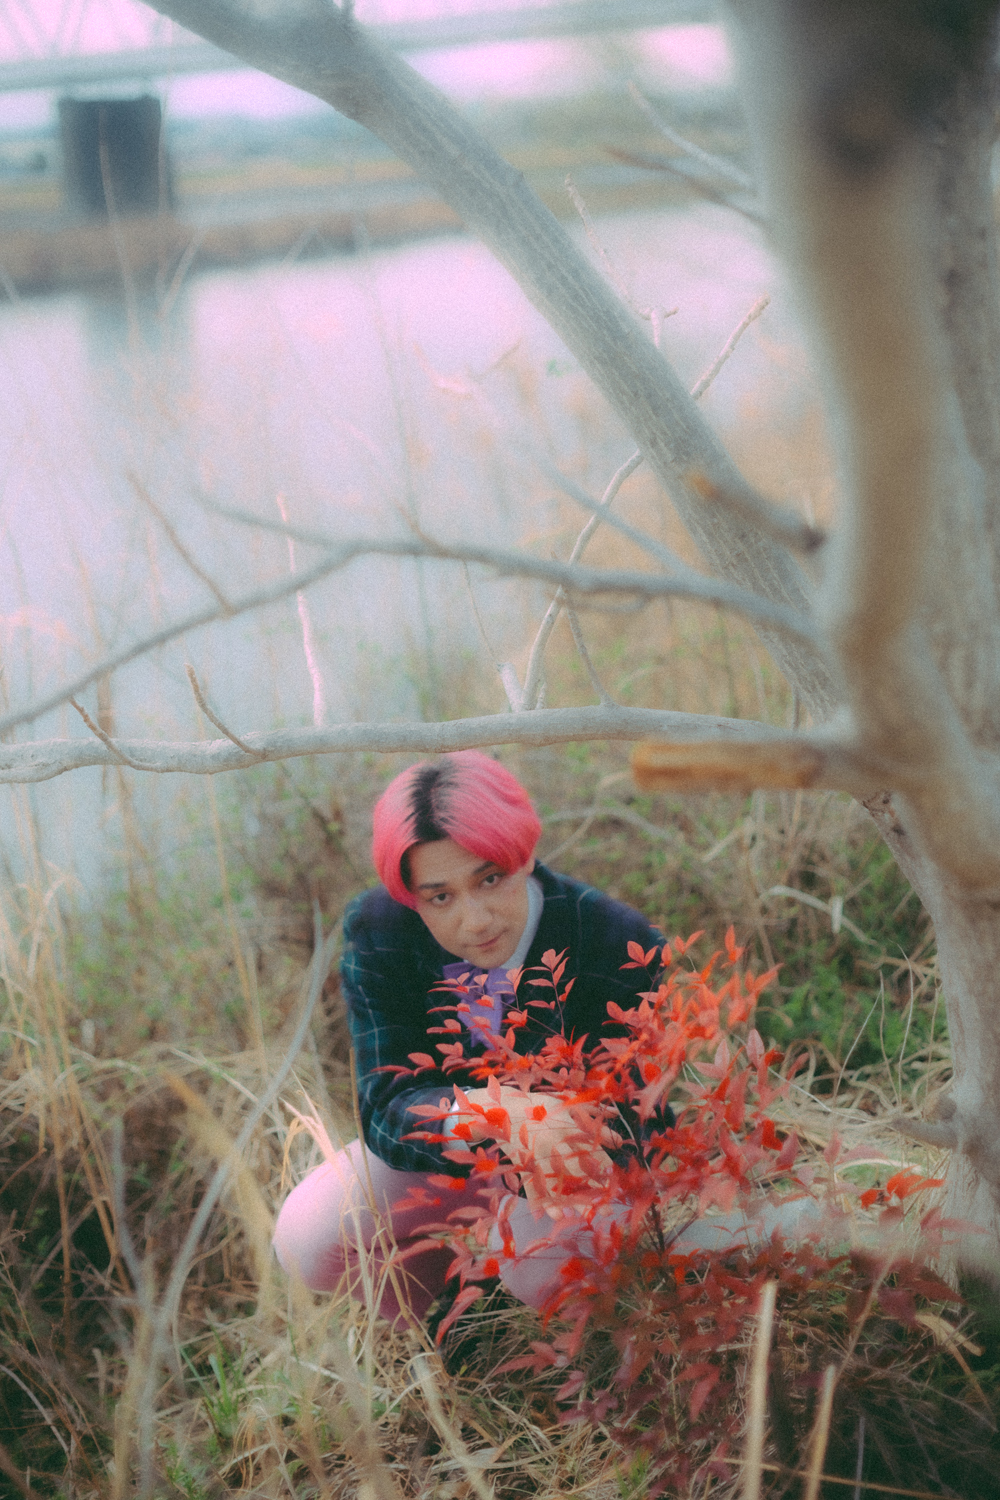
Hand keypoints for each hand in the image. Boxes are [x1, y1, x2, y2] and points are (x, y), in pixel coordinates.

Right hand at [454, 1083, 615, 1213]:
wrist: (502, 1109)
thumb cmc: (539, 1106)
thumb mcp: (566, 1108)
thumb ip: (591, 1123)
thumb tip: (617, 1139)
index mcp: (565, 1129)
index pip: (589, 1152)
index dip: (603, 1168)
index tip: (615, 1182)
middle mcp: (553, 1146)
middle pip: (578, 1172)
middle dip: (594, 1190)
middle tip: (609, 1209)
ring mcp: (538, 1159)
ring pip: (559, 1184)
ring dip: (574, 1202)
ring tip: (588, 1216)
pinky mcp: (525, 1167)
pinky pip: (536, 1189)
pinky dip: (546, 1204)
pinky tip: (558, 1216)